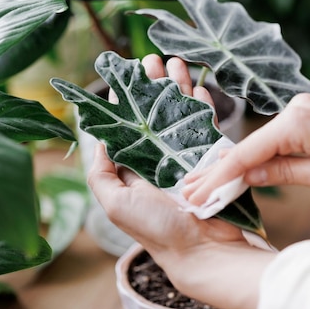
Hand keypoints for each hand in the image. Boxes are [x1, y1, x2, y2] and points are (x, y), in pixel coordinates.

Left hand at [88, 54, 273, 308]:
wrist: (201, 249)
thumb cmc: (156, 228)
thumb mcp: (115, 203)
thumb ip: (101, 173)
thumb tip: (98, 139)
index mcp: (137, 164)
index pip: (128, 124)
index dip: (125, 99)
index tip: (124, 75)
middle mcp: (160, 155)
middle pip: (155, 110)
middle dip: (153, 84)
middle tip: (151, 59)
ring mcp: (187, 153)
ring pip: (181, 110)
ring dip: (178, 85)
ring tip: (174, 61)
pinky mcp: (211, 155)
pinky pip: (207, 123)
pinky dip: (204, 103)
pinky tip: (199, 85)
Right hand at [183, 93, 309, 205]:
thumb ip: (284, 173)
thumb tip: (248, 176)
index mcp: (297, 123)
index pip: (247, 152)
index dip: (220, 175)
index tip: (196, 193)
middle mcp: (292, 109)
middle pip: (247, 144)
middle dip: (218, 168)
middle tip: (187, 189)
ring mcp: (298, 108)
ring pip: (258, 140)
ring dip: (235, 161)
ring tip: (204, 180)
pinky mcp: (305, 113)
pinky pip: (272, 136)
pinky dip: (254, 153)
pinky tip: (236, 165)